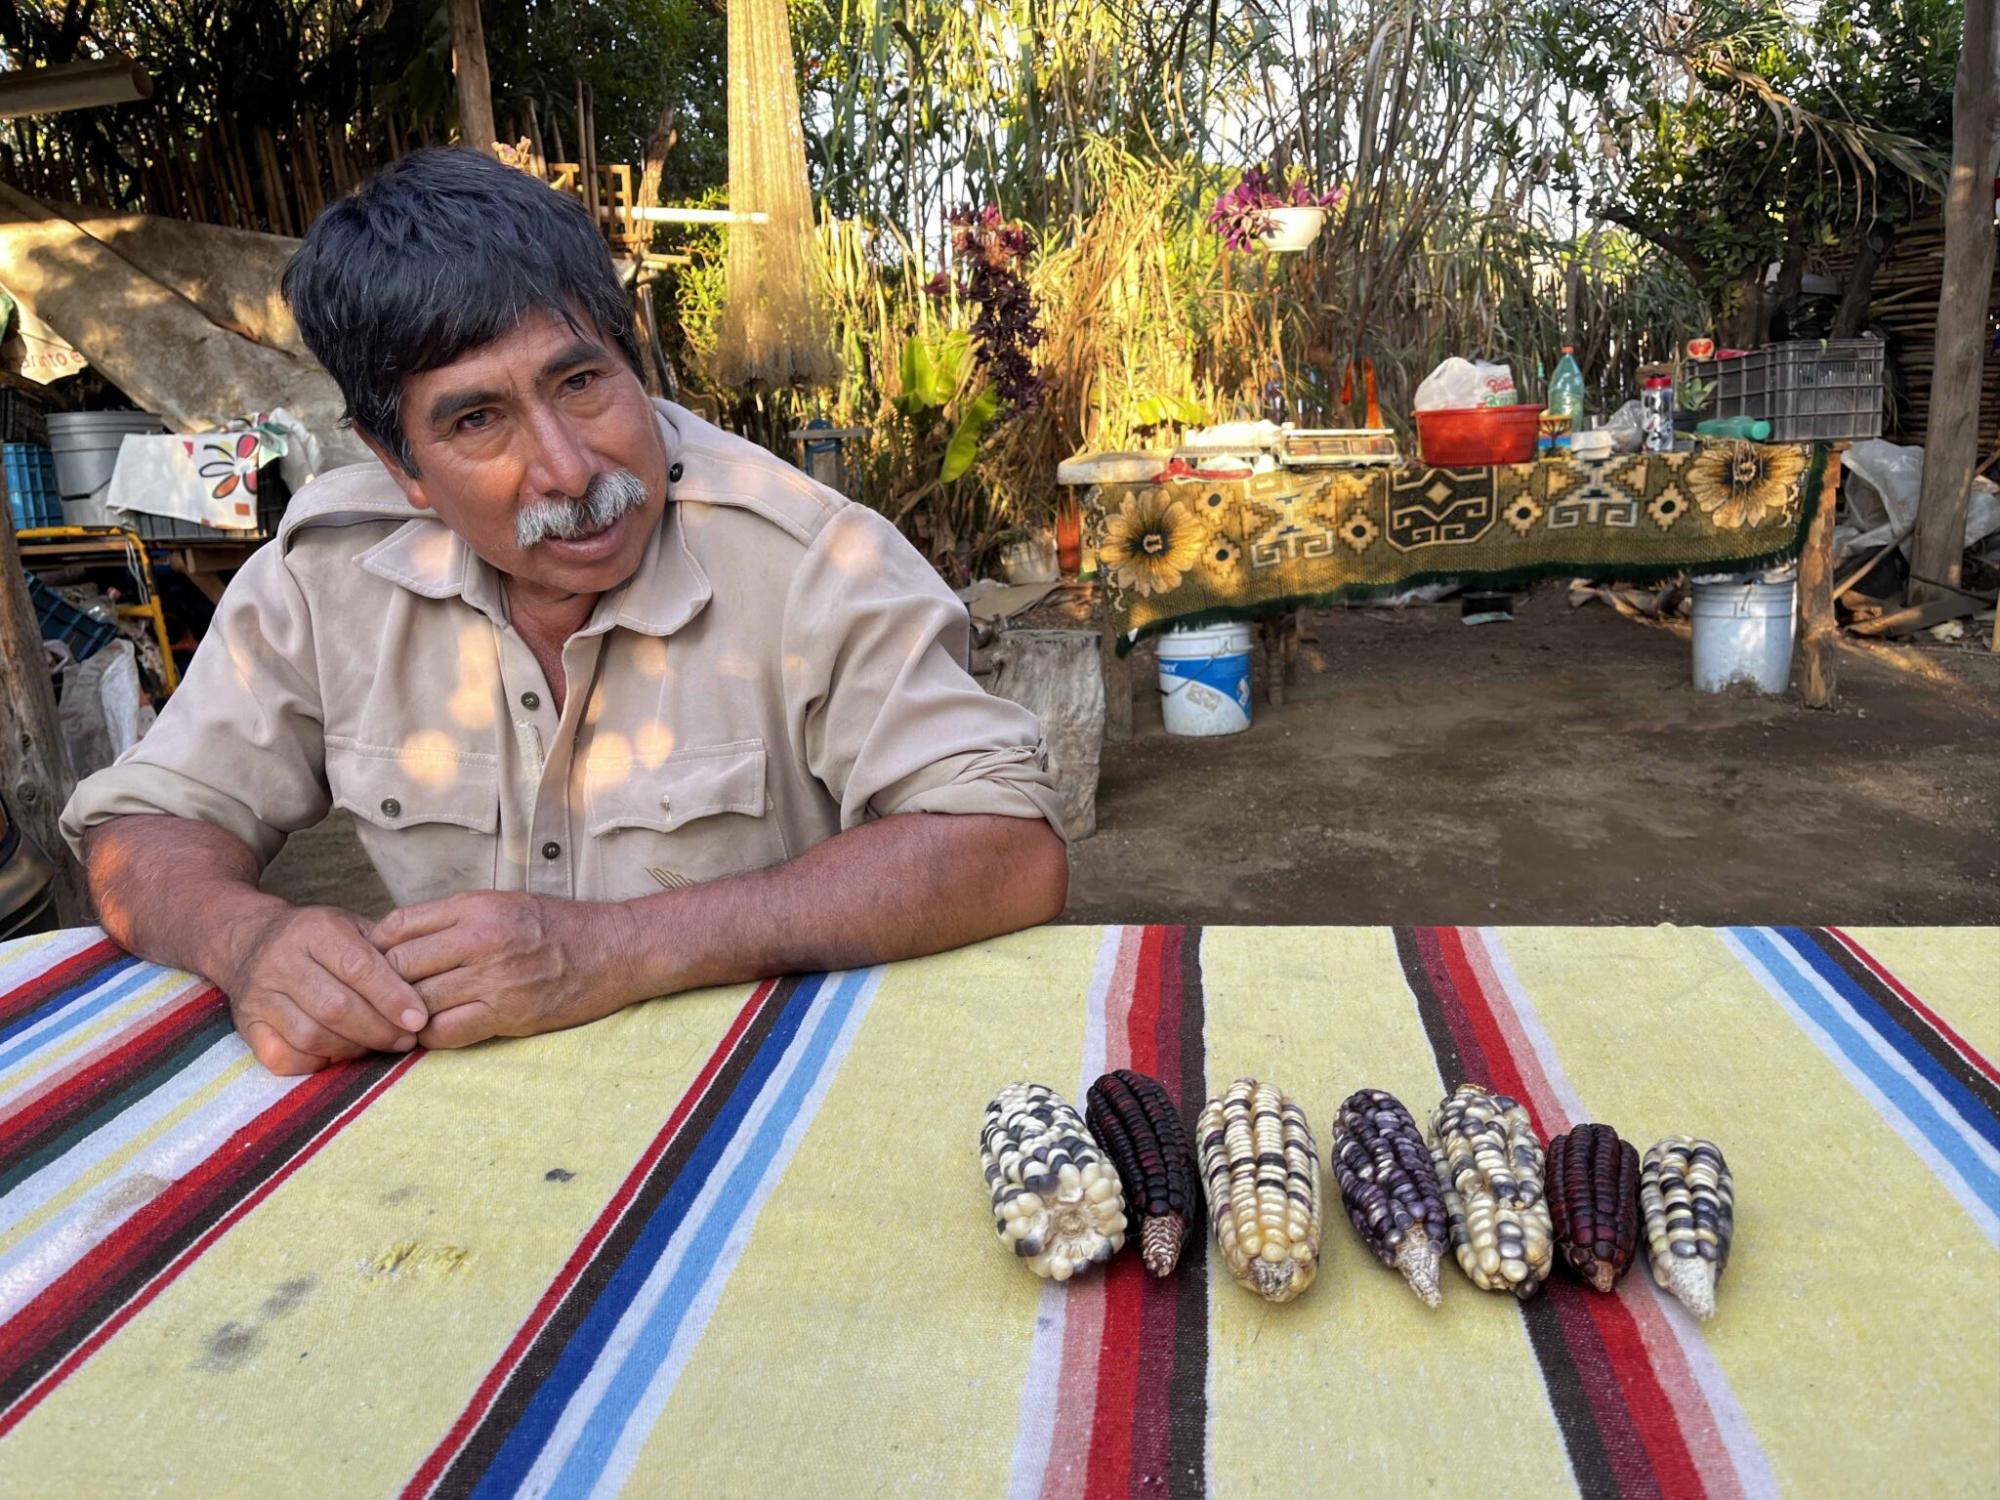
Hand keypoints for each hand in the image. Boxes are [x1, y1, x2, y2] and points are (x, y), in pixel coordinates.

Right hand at [221, 904, 429, 1074]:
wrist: (249, 940)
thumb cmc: (318, 938)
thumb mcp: (352, 926)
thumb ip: (386, 950)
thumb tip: (427, 985)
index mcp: (315, 929)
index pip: (358, 967)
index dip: (392, 997)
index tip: (419, 1018)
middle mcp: (281, 960)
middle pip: (336, 1006)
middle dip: (379, 1029)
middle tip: (406, 1039)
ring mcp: (259, 995)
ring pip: (311, 1034)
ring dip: (353, 1048)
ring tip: (379, 1046)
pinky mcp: (247, 1024)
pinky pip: (283, 1056)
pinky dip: (316, 1062)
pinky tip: (339, 1054)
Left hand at [369, 892, 638, 1049]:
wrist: (615, 950)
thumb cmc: (558, 926)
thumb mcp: (504, 903)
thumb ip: (454, 918)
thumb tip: (398, 940)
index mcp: (476, 906)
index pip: (398, 926)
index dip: (375, 948)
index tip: (372, 963)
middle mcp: (481, 938)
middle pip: (400, 966)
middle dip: (382, 986)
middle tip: (376, 999)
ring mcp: (494, 978)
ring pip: (418, 1002)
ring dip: (403, 1015)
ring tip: (398, 1020)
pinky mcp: (508, 1013)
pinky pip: (446, 1032)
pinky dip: (430, 1036)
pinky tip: (430, 1033)